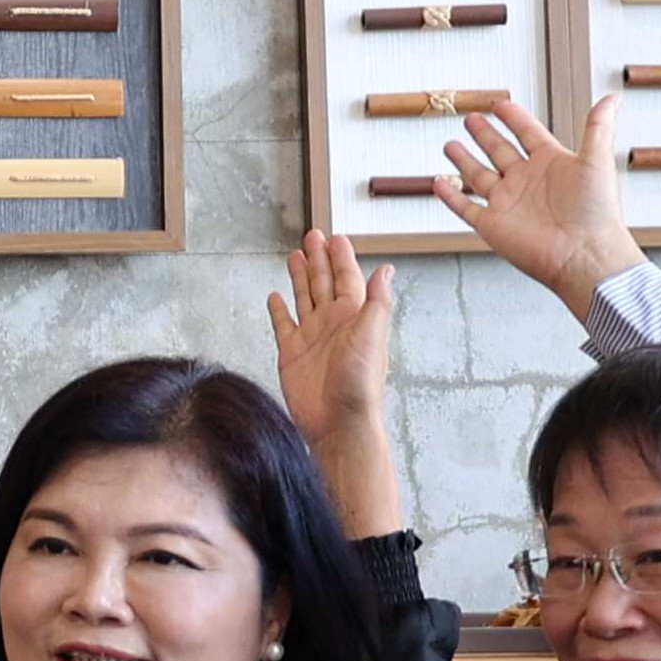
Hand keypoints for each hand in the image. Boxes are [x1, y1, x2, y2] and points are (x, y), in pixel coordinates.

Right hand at [264, 231, 394, 446]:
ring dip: (300, 277)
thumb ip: (377, 302)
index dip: (341, 257)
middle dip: (319, 259)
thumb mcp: (372, 336)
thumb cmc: (360, 385)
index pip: (347, 278)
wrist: (338, 424)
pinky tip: (275, 297)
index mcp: (354, 317)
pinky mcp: (292, 354)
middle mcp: (333, 324)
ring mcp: (311, 338)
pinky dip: (278, 310)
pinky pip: (283, 325)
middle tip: (313, 236)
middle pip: (324, 282)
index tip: (335, 237)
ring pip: (304, 298)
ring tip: (295, 256)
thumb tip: (385, 270)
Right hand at [435, 98, 646, 317]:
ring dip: (464, 160)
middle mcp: (526, 182)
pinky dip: (450, 196)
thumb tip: (612, 98)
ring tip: (451, 145)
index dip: (514, 118)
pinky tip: (440, 182)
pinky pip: (465, 208)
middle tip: (472, 119)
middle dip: (485, 135)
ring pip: (478, 176)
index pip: (527, 133)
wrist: (584, 256)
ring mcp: (508, 203)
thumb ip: (598, 127)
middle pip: (499, 151)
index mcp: (550, 164)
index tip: (501, 104)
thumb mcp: (597, 161)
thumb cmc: (596, 213)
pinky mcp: (492, 224)